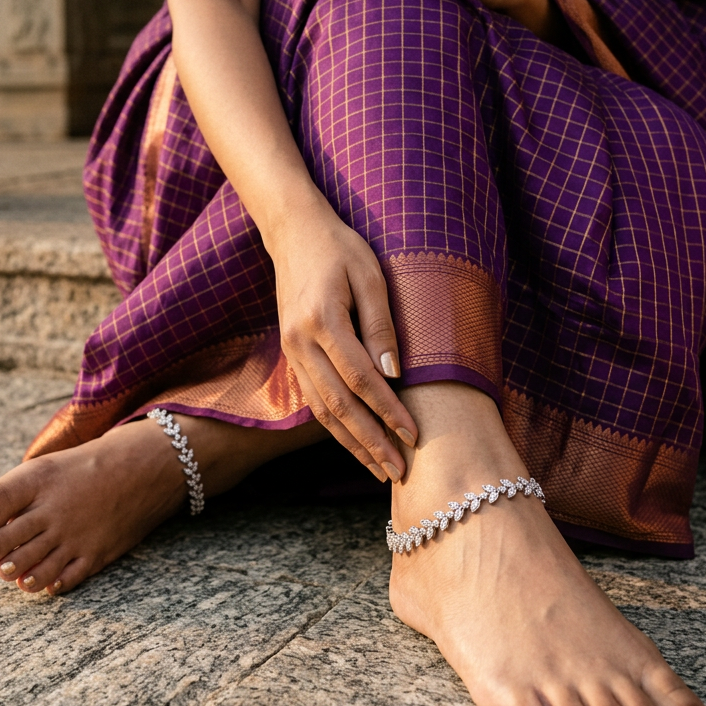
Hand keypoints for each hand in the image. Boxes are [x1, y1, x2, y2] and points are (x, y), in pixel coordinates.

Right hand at [267, 196, 417, 482]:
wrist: (292, 233)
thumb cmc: (339, 248)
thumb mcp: (370, 275)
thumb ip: (381, 325)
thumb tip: (396, 375)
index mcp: (322, 321)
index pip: (361, 379)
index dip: (388, 411)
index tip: (414, 437)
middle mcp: (300, 343)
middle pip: (339, 405)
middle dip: (370, 443)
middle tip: (398, 473)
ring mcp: (291, 352)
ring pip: (322, 410)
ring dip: (352, 444)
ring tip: (379, 470)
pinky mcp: (291, 355)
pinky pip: (314, 400)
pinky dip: (335, 427)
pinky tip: (355, 443)